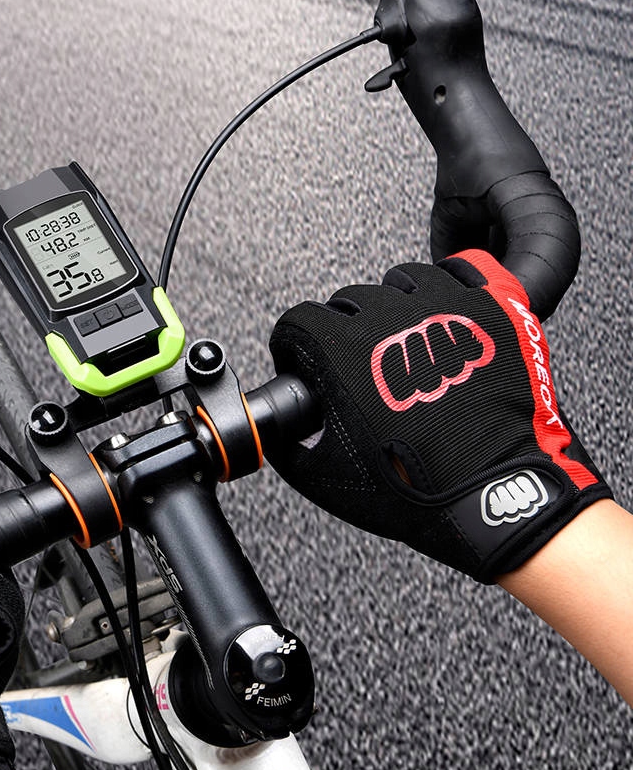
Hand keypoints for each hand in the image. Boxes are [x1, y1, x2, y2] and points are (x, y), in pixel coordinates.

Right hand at [267, 249, 610, 581]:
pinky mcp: (491, 309)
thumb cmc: (414, 490)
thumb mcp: (326, 479)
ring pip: (401, 280)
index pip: (298, 320)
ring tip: (402, 340)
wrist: (493, 499)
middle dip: (342, 329)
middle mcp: (389, 317)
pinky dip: (449, 284)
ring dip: (393, 304)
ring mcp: (443, 307)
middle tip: (356, 366)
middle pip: (347, 300)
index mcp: (341, 350)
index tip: (302, 362)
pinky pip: (462, 270)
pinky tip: (446, 312)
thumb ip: (287, 448)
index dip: (294, 347)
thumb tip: (277, 435)